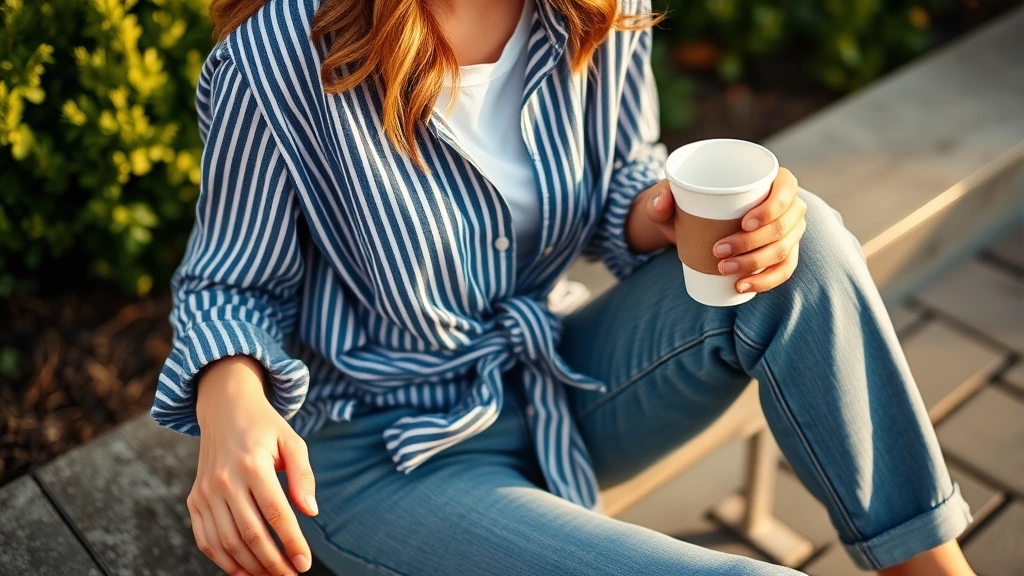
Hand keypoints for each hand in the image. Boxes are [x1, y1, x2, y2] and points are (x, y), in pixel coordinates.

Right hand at [189, 356, 317, 575]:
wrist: (225, 409)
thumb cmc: (265, 427)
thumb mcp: (292, 442)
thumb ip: (303, 476)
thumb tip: (310, 512)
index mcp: (252, 465)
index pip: (276, 514)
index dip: (291, 543)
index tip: (304, 563)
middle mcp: (225, 480)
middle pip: (251, 533)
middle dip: (273, 562)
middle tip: (290, 575)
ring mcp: (205, 492)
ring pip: (227, 542)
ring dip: (250, 566)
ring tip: (272, 575)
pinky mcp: (194, 500)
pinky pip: (205, 539)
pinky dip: (223, 561)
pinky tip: (244, 570)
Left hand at [627, 168, 805, 293]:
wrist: (692, 223)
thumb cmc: (689, 201)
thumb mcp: (672, 195)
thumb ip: (661, 195)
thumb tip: (662, 204)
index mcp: (771, 178)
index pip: (786, 189)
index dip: (772, 208)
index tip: (744, 224)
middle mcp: (788, 204)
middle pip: (782, 227)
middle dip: (752, 244)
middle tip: (718, 251)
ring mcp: (788, 231)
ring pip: (782, 251)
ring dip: (754, 264)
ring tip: (723, 269)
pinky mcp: (783, 254)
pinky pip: (783, 270)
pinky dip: (765, 281)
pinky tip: (743, 286)